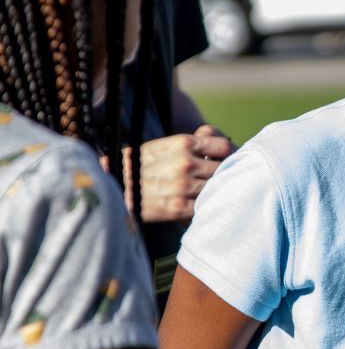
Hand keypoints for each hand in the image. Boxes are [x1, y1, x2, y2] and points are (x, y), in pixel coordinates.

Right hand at [106, 125, 233, 221]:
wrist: (111, 188)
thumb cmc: (139, 166)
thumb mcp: (162, 146)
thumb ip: (190, 145)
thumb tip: (216, 141)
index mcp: (183, 143)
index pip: (224, 146)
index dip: (229, 154)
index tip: (226, 161)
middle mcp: (186, 163)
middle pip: (224, 169)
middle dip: (226, 174)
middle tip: (223, 179)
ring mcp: (183, 186)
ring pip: (217, 188)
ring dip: (216, 191)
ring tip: (211, 193)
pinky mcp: (179, 207)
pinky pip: (205, 206)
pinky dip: (206, 206)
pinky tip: (200, 205)